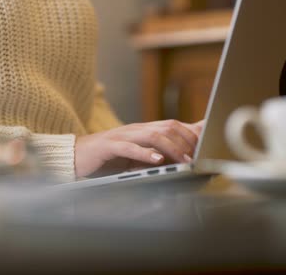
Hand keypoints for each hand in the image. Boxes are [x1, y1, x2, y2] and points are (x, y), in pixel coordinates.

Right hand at [74, 120, 203, 176]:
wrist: (76, 156)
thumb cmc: (109, 158)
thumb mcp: (138, 156)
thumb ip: (159, 154)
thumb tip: (184, 158)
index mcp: (145, 131)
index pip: (174, 126)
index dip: (193, 133)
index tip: (209, 145)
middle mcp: (137, 130)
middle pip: (168, 128)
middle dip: (187, 141)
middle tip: (199, 157)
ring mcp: (123, 136)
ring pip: (153, 135)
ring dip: (172, 148)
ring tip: (185, 160)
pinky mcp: (109, 146)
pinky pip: (129, 147)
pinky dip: (145, 154)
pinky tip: (157, 160)